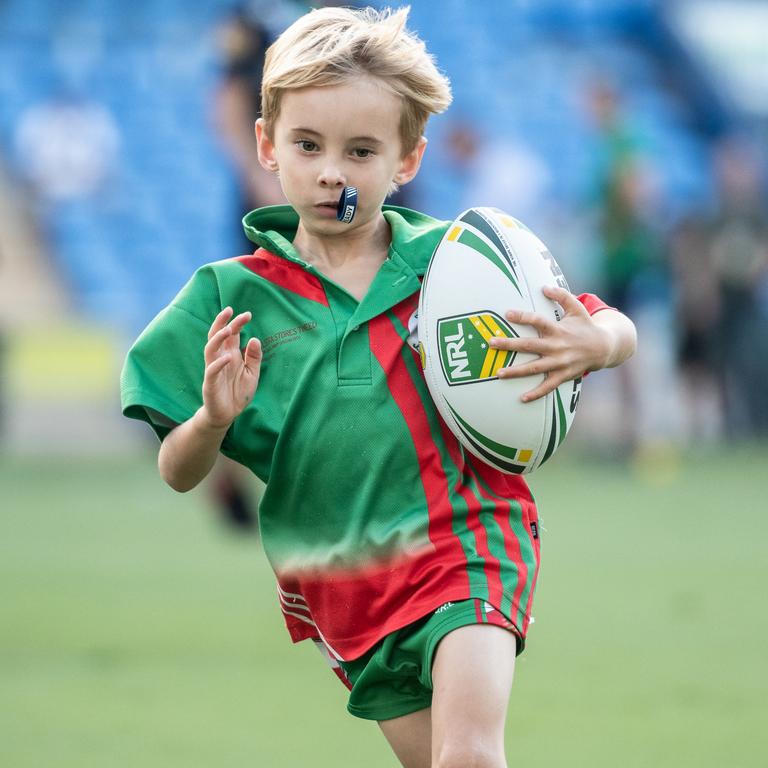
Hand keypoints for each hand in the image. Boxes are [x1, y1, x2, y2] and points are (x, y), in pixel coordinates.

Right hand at [200, 307, 261, 428]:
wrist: (228, 415)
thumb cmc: (238, 393)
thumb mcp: (252, 374)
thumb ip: (254, 358)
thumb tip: (255, 339)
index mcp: (230, 354)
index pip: (232, 334)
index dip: (238, 322)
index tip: (248, 314)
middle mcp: (220, 358)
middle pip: (217, 335)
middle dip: (222, 322)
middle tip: (230, 310)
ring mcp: (213, 370)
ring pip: (210, 349)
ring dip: (218, 338)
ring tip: (228, 329)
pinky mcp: (210, 383)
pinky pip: (212, 370)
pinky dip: (219, 363)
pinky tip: (228, 357)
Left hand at [489, 286, 610, 401]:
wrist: (604, 348)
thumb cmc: (586, 326)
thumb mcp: (577, 308)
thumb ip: (561, 296)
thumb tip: (544, 287)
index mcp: (558, 329)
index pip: (538, 321)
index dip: (523, 317)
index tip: (507, 314)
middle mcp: (557, 346)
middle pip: (529, 345)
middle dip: (509, 344)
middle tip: (491, 342)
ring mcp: (560, 362)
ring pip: (534, 368)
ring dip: (515, 371)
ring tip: (498, 373)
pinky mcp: (563, 375)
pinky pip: (548, 386)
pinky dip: (536, 394)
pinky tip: (522, 398)